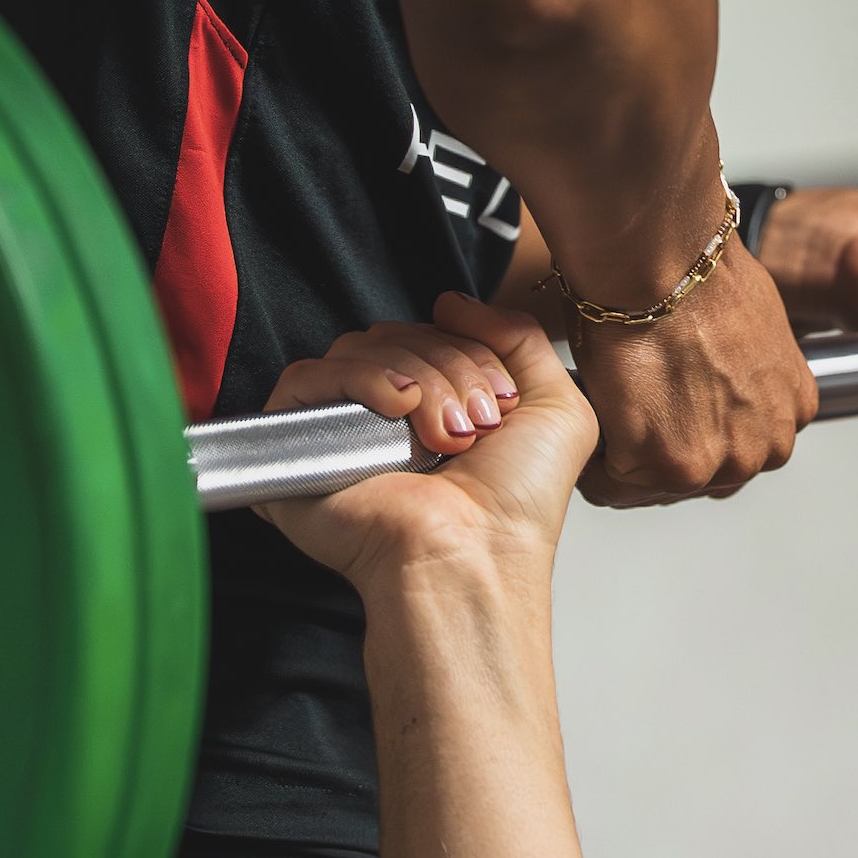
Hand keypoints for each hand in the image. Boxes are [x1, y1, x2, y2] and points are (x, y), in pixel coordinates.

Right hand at [255, 294, 593, 602]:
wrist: (476, 556)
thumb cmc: (516, 505)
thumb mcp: (557, 407)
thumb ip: (520, 337)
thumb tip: (452, 302)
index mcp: (439, 404)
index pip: (436, 332)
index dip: (474, 351)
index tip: (502, 404)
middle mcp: (388, 415)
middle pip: (399, 333)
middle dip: (451, 366)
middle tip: (477, 425)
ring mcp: (341, 428)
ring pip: (359, 346)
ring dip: (418, 377)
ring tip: (443, 435)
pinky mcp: (300, 443)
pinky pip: (307, 375)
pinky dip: (358, 378)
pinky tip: (397, 408)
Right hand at [568, 240, 818, 506]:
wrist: (663, 262)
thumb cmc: (697, 275)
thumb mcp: (754, 325)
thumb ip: (746, 368)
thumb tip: (719, 368)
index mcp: (794, 408)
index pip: (741, 447)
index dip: (696, 430)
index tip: (668, 412)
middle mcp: (768, 444)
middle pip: (705, 473)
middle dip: (664, 449)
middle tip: (632, 411)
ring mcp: (722, 462)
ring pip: (659, 484)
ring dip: (628, 457)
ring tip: (609, 415)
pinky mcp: (671, 467)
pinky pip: (614, 484)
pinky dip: (594, 463)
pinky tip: (588, 425)